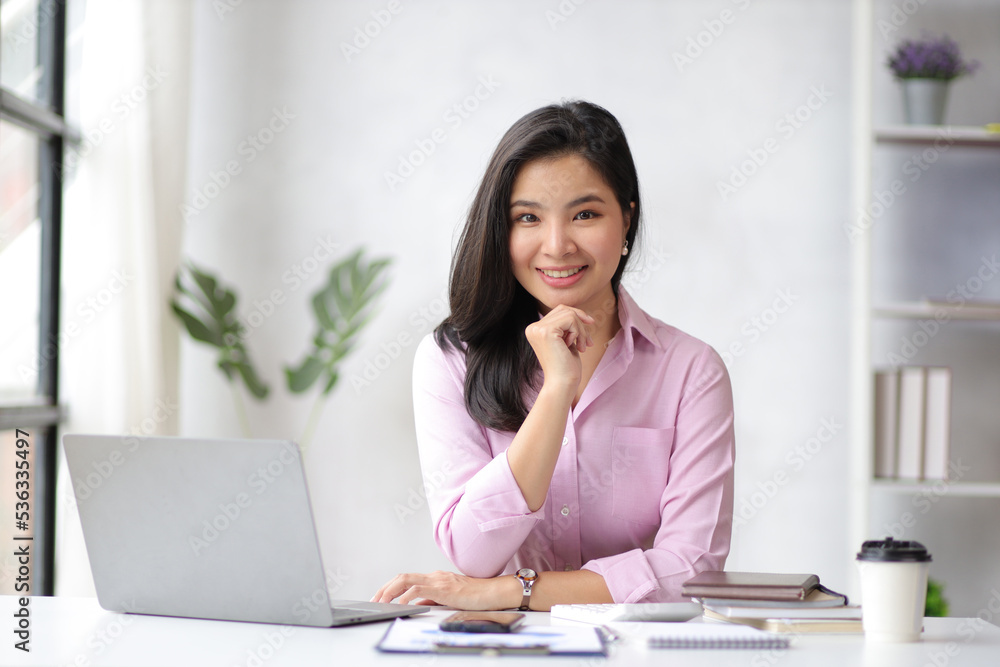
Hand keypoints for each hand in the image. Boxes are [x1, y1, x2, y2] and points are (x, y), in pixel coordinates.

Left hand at [372, 570, 516, 609]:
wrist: (492, 592)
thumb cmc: (475, 596)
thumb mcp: (448, 598)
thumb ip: (431, 599)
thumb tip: (414, 605)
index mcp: (434, 578)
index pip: (406, 578)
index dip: (390, 586)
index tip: (380, 596)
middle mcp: (434, 576)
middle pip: (402, 576)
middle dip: (385, 588)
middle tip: (375, 599)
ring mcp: (439, 580)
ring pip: (407, 580)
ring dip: (391, 590)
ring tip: (382, 601)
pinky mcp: (444, 588)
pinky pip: (421, 589)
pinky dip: (407, 595)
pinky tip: (401, 603)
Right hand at [524, 305, 595, 391]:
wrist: (562, 384)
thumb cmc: (566, 367)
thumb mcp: (566, 341)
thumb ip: (566, 327)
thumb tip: (579, 312)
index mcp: (535, 330)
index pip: (558, 311)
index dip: (576, 317)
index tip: (589, 328)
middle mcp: (533, 327)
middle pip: (564, 310)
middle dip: (580, 323)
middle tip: (588, 341)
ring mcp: (538, 328)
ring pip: (569, 314)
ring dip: (581, 330)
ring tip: (583, 346)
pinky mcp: (546, 331)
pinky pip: (570, 319)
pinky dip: (578, 332)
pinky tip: (577, 347)